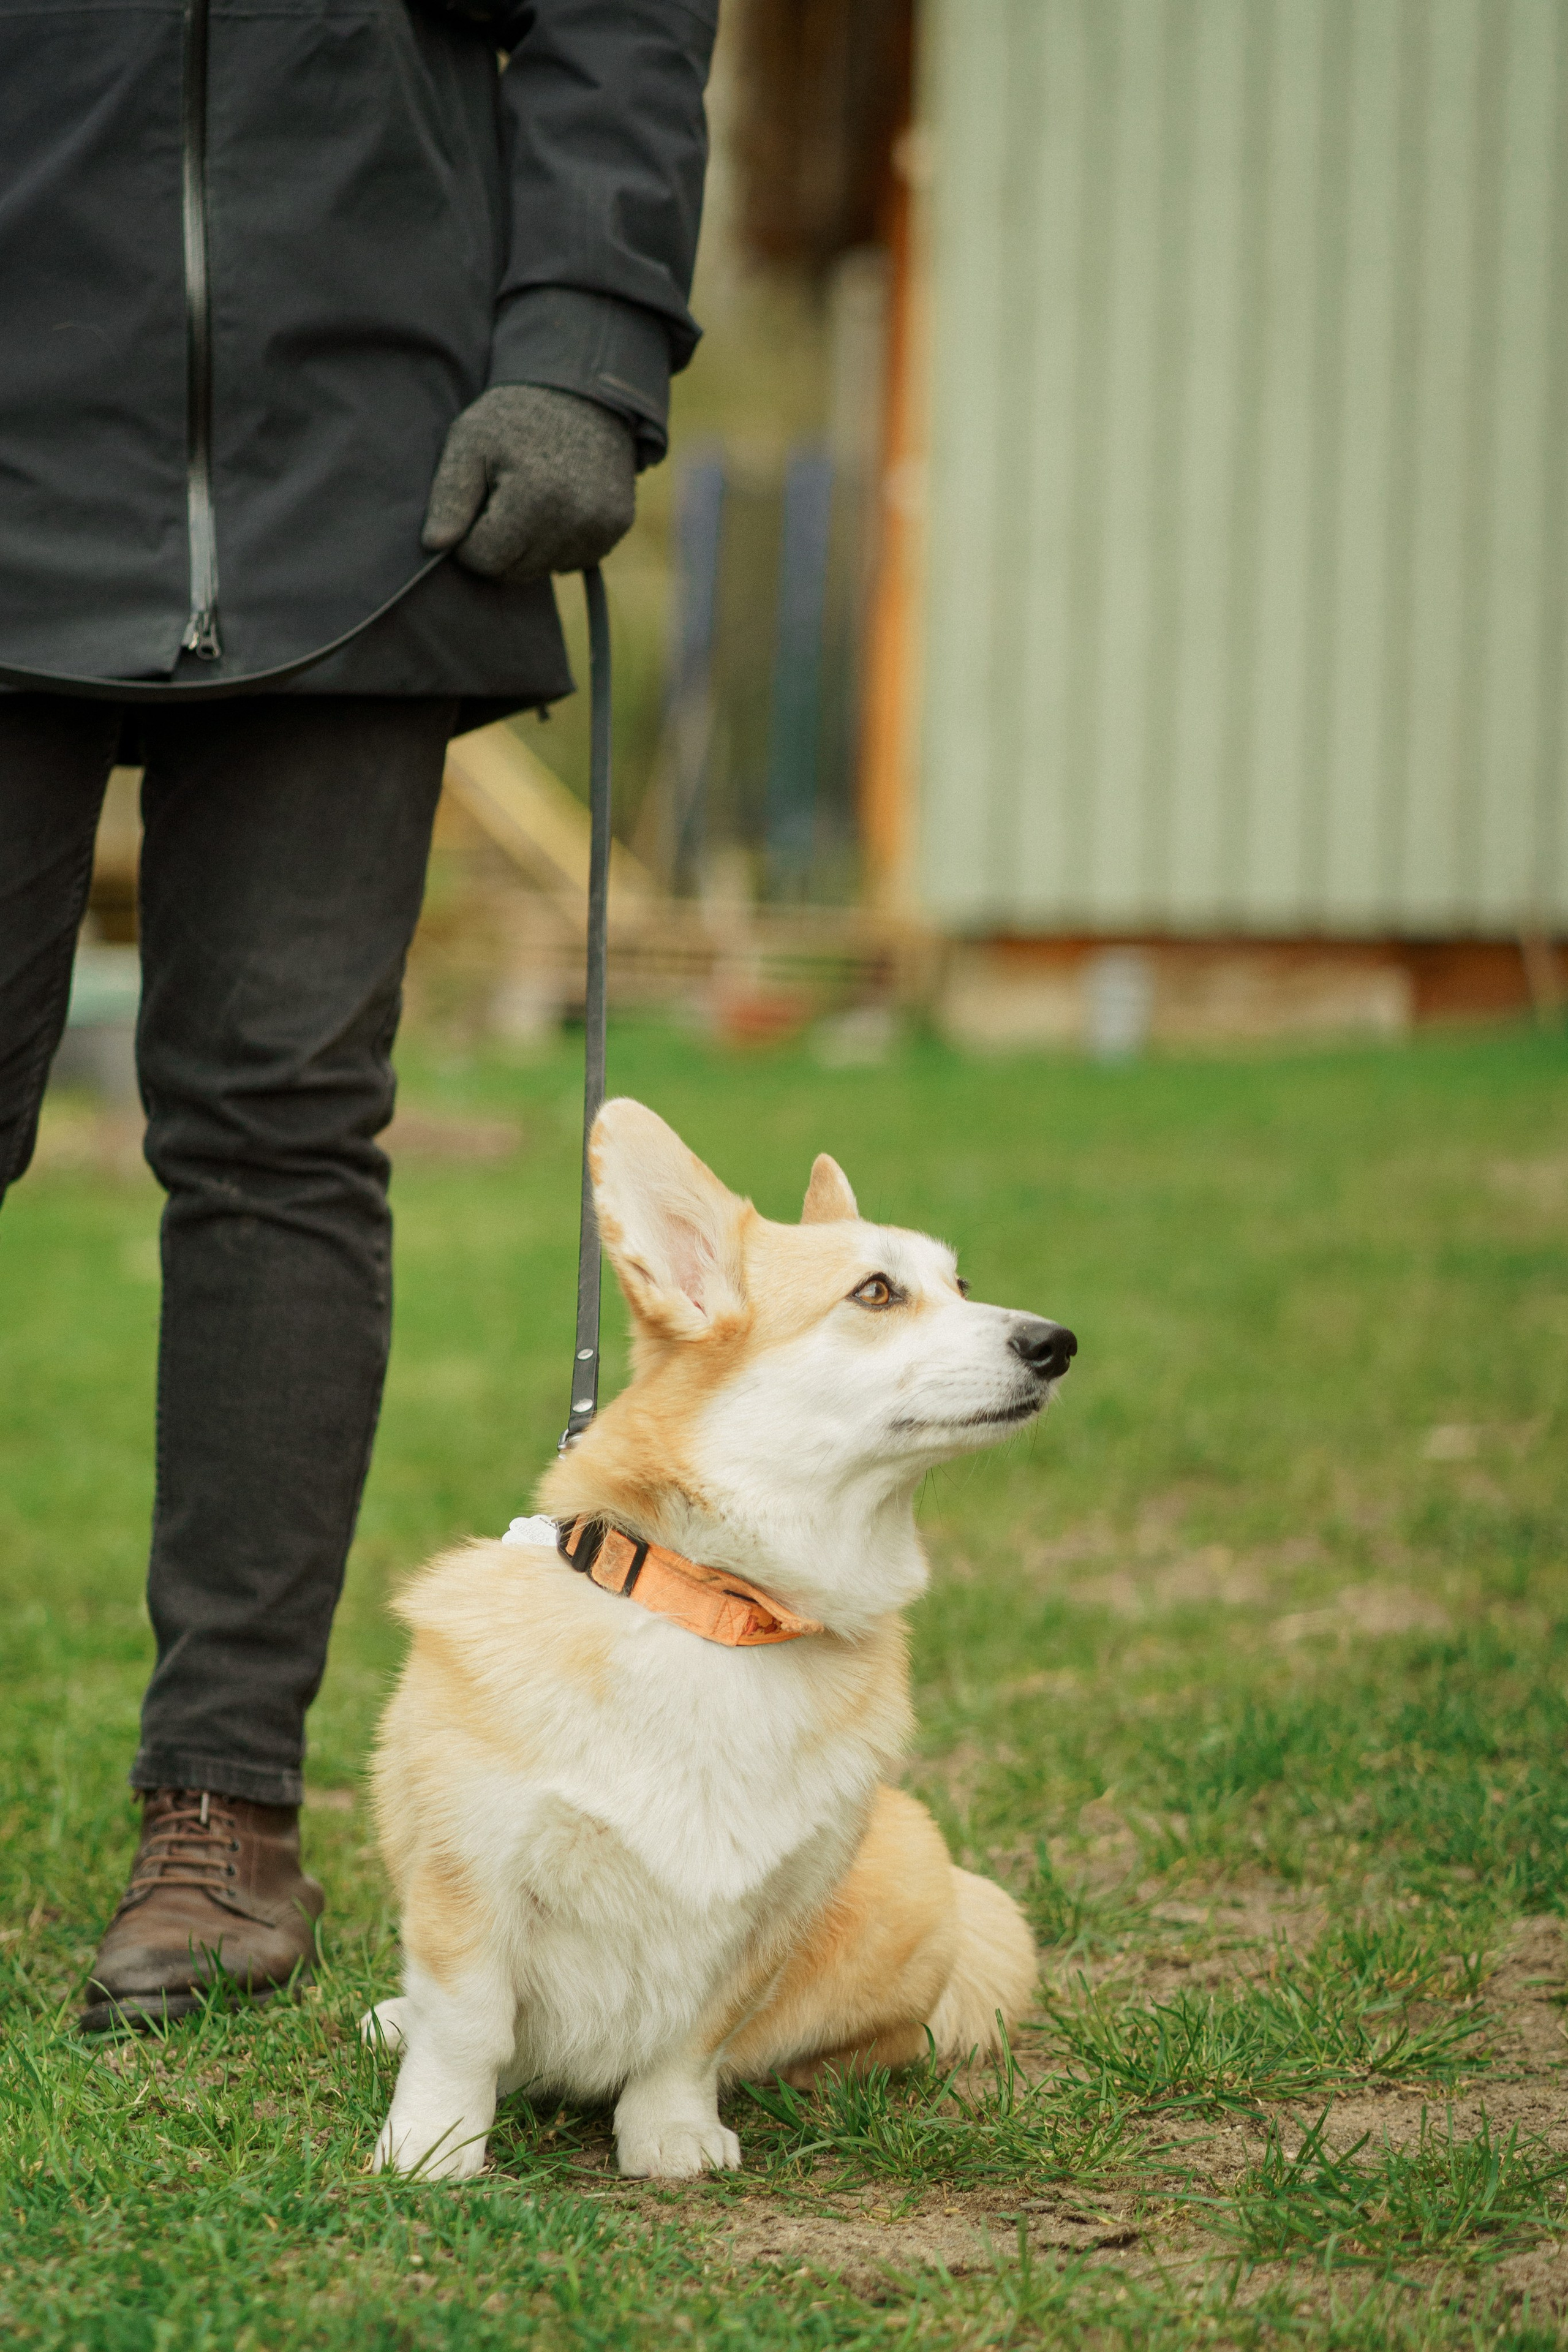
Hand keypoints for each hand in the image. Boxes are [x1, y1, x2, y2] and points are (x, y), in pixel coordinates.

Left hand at [421, 384, 635, 579]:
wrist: (582, 391)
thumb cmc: (515, 416)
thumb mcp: (469, 441)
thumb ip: (449, 495)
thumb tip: (434, 545)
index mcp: (533, 497)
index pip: (484, 560)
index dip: (468, 539)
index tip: (475, 504)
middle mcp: (573, 520)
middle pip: (514, 572)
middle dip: (499, 545)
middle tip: (502, 498)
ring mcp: (601, 527)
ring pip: (543, 570)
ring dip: (528, 547)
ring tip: (531, 498)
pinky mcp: (617, 527)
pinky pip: (572, 561)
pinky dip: (557, 542)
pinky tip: (557, 505)